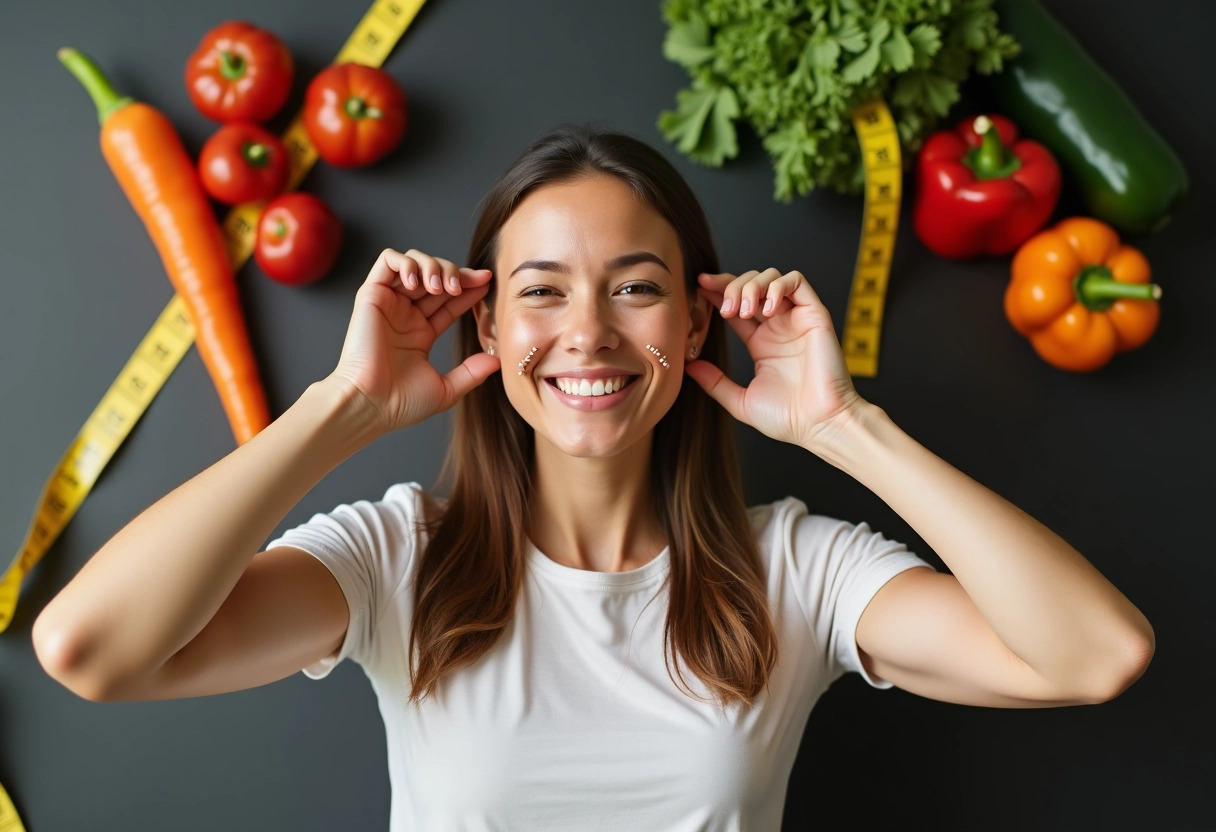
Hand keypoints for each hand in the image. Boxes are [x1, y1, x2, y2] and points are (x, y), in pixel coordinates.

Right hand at [328, 248, 499, 433]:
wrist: (371, 404)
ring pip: (414, 263)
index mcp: (421, 333)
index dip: (468, 288)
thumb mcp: (446, 389)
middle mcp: (405, 315)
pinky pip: (387, 261)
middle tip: (465, 284)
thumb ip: (472, 373)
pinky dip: (406, 262)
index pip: (450, 300)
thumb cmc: (401, 403)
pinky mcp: (371, 296)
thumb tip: (497, 360)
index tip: (487, 282)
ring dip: (433, 266)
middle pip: (435, 277)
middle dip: (456, 273)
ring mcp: (389, 304)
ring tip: (441, 286)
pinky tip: (418, 282)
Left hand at [684, 268, 866, 452]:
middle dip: (731, 287)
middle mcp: (779, 326)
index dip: (717, 291)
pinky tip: (766, 309)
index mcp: (762, 342)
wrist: (819, 424)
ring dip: (752, 286)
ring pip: (771, 278)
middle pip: (751, 285)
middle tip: (725, 308)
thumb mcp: (740, 401)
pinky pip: (796, 281)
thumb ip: (714, 382)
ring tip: (743, 310)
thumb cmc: (788, 418)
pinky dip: (777, 286)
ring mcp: (796, 319)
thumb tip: (688, 365)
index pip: (736, 305)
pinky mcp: (815, 315)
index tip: (698, 286)